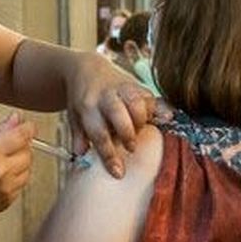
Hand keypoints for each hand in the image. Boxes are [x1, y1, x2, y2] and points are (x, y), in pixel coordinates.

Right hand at [0, 113, 34, 222]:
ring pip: (27, 169)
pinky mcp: (7, 200)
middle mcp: (0, 171)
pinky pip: (21, 183)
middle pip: (28, 152)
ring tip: (1, 162)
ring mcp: (5, 188)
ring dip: (19, 162)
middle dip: (21, 146)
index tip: (27, 126)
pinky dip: (15, 177)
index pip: (22, 135)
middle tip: (8, 146)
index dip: (28, 128)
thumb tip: (16, 119)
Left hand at [65, 52, 170, 179]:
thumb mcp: (75, 117)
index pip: (98, 133)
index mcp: (87, 108)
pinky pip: (152, 97)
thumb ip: (79, 137)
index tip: (118, 172)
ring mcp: (122, 89)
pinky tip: (166, 118)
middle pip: (118, 114)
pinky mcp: (137, 85)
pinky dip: (160, 108)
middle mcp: (105, 97)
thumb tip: (80, 156)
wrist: (87, 68)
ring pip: (137, 103)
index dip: (109, 155)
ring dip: (141, 120)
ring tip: (141, 130)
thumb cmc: (83, 99)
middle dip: (127, 133)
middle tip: (131, 148)